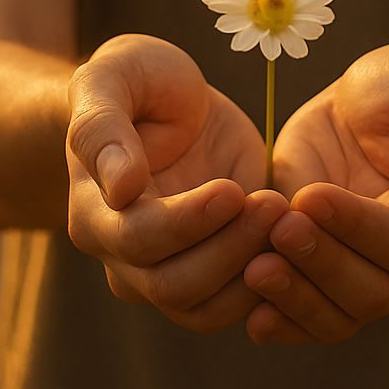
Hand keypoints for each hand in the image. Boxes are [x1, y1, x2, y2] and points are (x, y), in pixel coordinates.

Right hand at [65, 34, 286, 333]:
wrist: (169, 102)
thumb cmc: (136, 82)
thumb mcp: (113, 78)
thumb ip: (102, 127)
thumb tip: (120, 190)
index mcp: (94, 213)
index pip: (137, 239)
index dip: (188, 222)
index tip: (233, 188)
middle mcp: (123, 258)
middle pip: (174, 286)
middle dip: (230, 249)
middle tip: (274, 203)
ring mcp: (167, 273)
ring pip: (205, 309)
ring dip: (253, 272)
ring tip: (286, 215)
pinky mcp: (213, 274)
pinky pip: (237, 307)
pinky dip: (270, 287)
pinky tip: (294, 242)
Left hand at [245, 42, 388, 343]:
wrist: (380, 100)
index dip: (357, 227)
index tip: (310, 196)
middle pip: (370, 292)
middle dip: (320, 263)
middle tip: (278, 227)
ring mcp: (370, 278)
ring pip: (338, 316)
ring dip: (295, 298)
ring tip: (253, 267)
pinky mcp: (325, 275)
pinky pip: (308, 320)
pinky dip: (281, 322)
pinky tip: (250, 313)